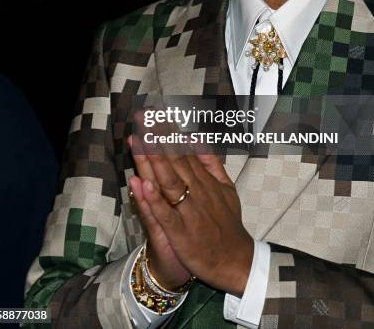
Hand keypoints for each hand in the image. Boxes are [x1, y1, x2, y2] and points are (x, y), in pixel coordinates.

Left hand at [129, 113, 253, 295]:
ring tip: (138, 141)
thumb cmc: (228, 223)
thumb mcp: (227, 189)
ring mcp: (189, 211)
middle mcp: (197, 191)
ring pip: (168, 182)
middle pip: (174, 160)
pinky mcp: (180, 232)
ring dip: (152, 161)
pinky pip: (165, 213)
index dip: (168, 133)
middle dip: (157, 139)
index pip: (184, 151)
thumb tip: (199, 139)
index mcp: (206, 181)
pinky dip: (154, 198)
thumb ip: (212, 163)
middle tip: (142, 118)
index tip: (155, 114)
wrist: (235, 260)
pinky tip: (142, 183)